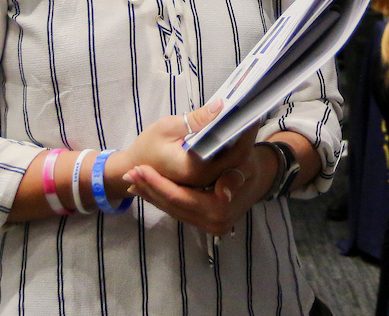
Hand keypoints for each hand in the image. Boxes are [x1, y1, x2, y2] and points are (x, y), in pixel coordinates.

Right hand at [111, 98, 253, 190]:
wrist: (132, 167)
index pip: (233, 153)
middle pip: (237, 161)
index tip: (254, 114)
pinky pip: (222, 168)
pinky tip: (232, 135)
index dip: (246, 133)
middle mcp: (203, 181)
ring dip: (240, 145)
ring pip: (232, 166)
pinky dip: (228, 153)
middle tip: (253, 115)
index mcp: (196, 169)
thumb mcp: (168, 127)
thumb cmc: (147, 146)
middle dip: (246, 138)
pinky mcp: (202, 182)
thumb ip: (197, 119)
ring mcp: (204, 184)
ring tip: (245, 122)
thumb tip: (221, 105)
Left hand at [123, 137, 276, 235]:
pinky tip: (145, 187)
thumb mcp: (246, 165)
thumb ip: (234, 178)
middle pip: (173, 206)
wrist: (259, 177)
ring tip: (132, 178)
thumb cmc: (250, 164)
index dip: (158, 184)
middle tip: (129, 172)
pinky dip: (160, 198)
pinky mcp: (202, 222)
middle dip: (149, 188)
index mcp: (221, 209)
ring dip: (151, 194)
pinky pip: (176, 210)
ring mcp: (207, 225)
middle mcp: (214, 222)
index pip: (181, 197)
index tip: (140, 168)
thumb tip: (224, 191)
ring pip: (172, 209)